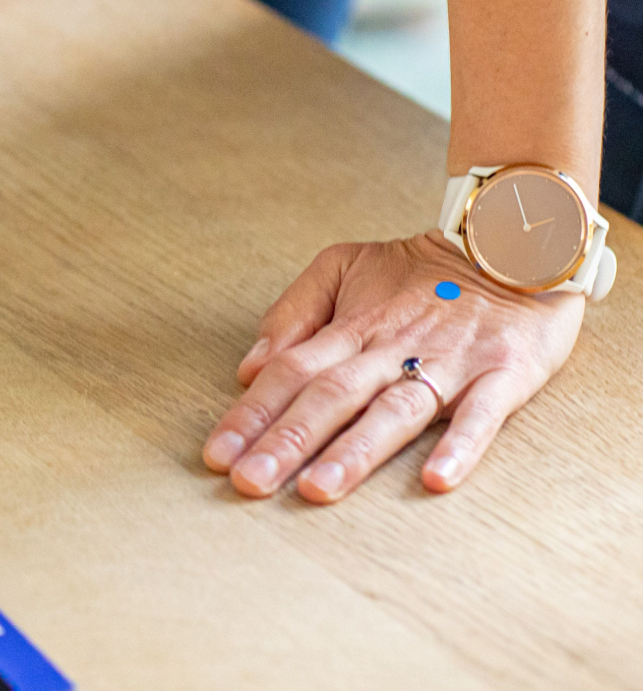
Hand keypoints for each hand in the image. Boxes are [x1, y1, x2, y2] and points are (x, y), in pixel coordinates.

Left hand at [202, 231, 582, 502]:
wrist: (512, 240)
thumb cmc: (420, 268)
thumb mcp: (343, 266)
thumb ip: (293, 314)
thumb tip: (248, 369)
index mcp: (351, 327)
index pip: (289, 373)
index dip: (250, 414)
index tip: (216, 455)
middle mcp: (391, 348)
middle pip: (330, 396)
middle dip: (285, 441)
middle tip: (248, 482)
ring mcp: (448, 363)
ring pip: (394, 411)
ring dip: (355, 451)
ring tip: (318, 488)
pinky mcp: (505, 373)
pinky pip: (483, 414)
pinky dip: (461, 445)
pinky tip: (435, 479)